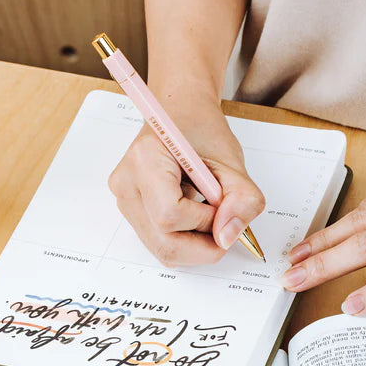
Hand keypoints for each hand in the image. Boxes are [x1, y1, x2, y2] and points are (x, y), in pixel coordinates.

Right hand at [108, 89, 264, 265]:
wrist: (180, 115)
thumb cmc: (201, 130)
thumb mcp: (231, 160)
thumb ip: (241, 198)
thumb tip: (228, 236)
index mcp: (145, 159)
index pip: (170, 214)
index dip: (205, 221)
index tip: (224, 208)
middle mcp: (126, 184)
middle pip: (164, 242)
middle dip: (203, 245)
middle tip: (224, 226)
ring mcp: (124, 201)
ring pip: (162, 250)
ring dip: (196, 245)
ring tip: (209, 215)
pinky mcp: (130, 212)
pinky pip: (159, 243)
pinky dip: (185, 240)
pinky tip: (195, 216)